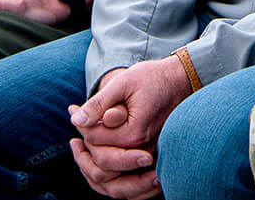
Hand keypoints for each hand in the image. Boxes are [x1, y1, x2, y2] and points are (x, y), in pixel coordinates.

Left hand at [67, 56, 192, 195]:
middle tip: (78, 124)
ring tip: (84, 139)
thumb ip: (99, 103)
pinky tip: (100, 149)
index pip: (95, 139)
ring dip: (94, 159)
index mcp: (134, 133)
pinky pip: (127, 176)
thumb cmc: (153, 78)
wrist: (181, 80)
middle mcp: (143, 150)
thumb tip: (76, 120)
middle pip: (101, 160)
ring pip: (112, 173)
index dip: (81, 124)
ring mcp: (150, 156)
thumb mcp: (123, 82)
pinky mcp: (153, 157)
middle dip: (86, 143)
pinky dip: (109, 167)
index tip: (74, 108)